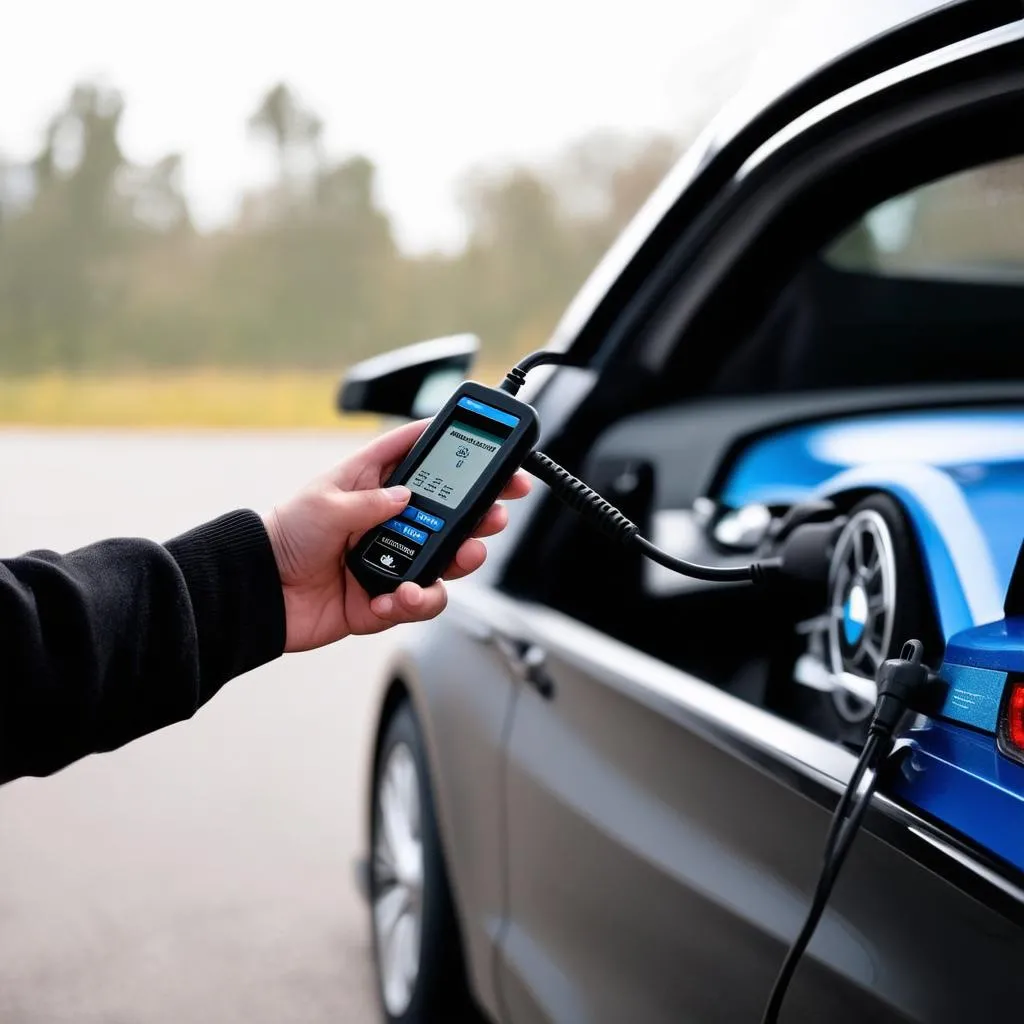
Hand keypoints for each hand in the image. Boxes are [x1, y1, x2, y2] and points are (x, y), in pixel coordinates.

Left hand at [263, 419, 530, 651]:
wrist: (261, 592)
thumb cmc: (284, 535)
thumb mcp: (324, 504)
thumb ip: (371, 501)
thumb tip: (408, 498)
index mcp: (374, 483)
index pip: (421, 454)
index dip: (455, 446)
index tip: (489, 444)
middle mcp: (391, 520)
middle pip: (451, 511)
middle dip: (481, 512)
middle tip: (496, 514)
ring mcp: (395, 559)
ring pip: (449, 559)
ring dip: (461, 559)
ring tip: (460, 558)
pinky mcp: (390, 597)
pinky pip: (421, 601)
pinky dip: (416, 601)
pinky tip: (395, 598)